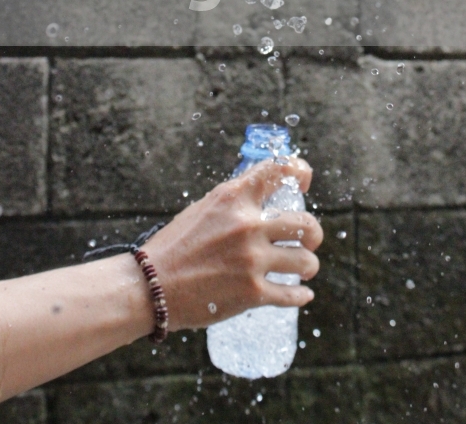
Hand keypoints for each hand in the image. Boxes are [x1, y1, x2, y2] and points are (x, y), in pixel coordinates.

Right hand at [144, 157, 322, 329]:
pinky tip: (303, 293)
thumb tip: (265, 195)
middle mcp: (247, 225)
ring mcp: (252, 260)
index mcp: (233, 198)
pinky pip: (292, 294)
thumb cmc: (176, 246)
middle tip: (310, 239)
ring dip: (309, 265)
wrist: (151, 287)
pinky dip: (301, 294)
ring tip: (305, 267)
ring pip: (305, 260)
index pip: (278, 170)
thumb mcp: (205, 208)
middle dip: (314, 233)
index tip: (304, 178)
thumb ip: (235, 201)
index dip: (299, 170)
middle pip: (305, 223)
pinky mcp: (252, 293)